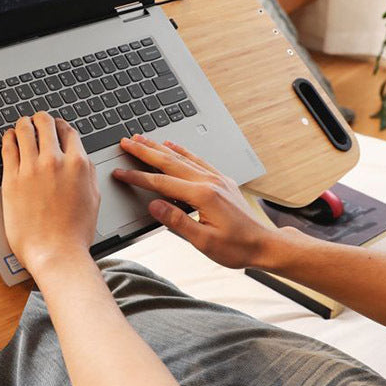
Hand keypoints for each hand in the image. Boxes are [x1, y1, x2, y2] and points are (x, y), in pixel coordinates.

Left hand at [1, 113, 99, 274]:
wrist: (56, 252)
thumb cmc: (75, 232)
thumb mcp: (93, 198)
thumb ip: (88, 174)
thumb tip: (82, 159)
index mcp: (78, 164)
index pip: (68, 131)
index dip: (61, 126)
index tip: (56, 127)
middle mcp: (55, 161)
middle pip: (46, 123)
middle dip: (41, 119)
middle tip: (37, 121)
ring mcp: (31, 168)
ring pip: (25, 130)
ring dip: (23, 123)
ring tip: (21, 125)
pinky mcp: (12, 179)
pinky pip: (8, 147)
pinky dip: (9, 137)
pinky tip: (9, 138)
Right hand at [112, 135, 278, 269]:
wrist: (265, 244)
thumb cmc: (237, 247)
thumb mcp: (203, 241)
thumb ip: (177, 221)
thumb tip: (154, 206)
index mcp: (202, 196)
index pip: (161, 183)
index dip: (137, 177)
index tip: (120, 173)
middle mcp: (209, 182)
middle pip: (169, 162)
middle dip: (145, 151)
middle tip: (126, 142)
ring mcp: (216, 178)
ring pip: (182, 157)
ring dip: (159, 146)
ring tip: (142, 138)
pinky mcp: (221, 180)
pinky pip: (197, 159)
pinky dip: (182, 150)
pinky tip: (173, 145)